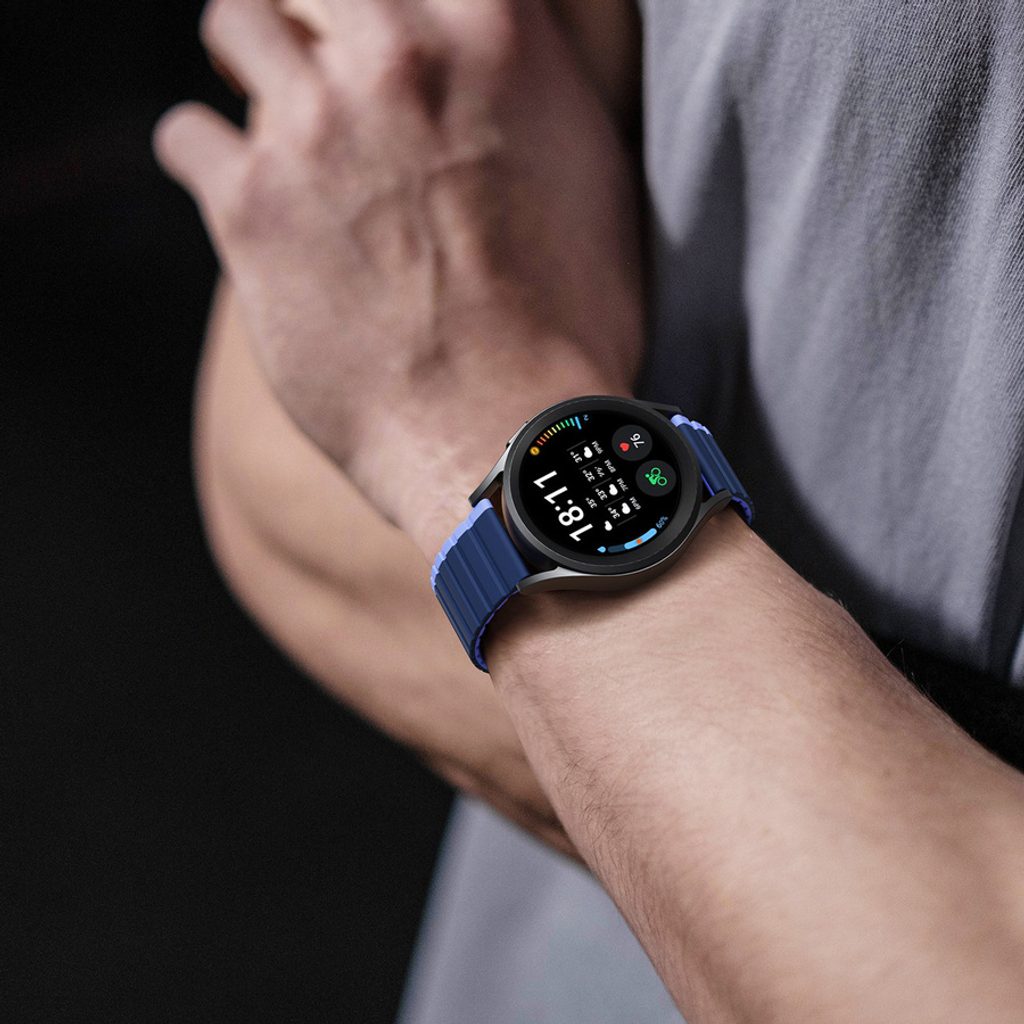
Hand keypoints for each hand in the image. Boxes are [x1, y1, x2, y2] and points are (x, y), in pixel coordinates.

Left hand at [155, 0, 642, 551]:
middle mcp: (396, 54)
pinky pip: (185, 136)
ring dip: (248, 64)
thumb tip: (503, 70)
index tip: (381, 33)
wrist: (506, 431)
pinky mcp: (246, 204)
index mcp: (492, 32)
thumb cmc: (569, 328)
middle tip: (315, 66)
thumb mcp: (594, 178)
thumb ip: (534, 94)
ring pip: (234, 24)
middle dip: (312, 18)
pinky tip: (235, 198)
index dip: (393, 5)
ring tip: (269, 121)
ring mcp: (312, 126)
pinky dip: (204, 162)